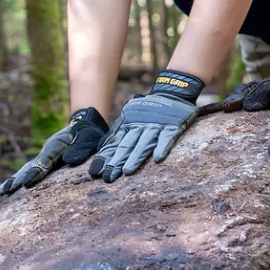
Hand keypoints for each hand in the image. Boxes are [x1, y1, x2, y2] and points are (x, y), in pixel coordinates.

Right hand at [0, 108, 108, 195]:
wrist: (83, 125)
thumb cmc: (88, 133)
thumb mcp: (88, 138)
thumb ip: (81, 148)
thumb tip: (70, 161)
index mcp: (57, 145)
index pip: (45, 161)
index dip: (35, 172)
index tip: (25, 183)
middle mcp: (46, 151)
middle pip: (31, 166)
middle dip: (19, 178)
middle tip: (6, 191)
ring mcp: (44, 157)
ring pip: (27, 169)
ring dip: (15, 180)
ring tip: (1, 192)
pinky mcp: (45, 163)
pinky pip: (31, 172)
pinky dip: (20, 180)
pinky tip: (9, 191)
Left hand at [88, 70, 202, 182]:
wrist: (173, 92)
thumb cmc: (150, 109)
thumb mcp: (131, 116)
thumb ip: (119, 131)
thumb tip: (102, 149)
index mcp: (129, 124)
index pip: (116, 143)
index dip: (106, 157)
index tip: (96, 172)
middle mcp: (140, 125)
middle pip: (127, 145)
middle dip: (117, 161)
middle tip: (108, 177)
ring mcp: (156, 126)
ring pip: (144, 143)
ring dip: (136, 157)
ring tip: (127, 171)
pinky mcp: (172, 126)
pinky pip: (167, 137)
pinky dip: (162, 147)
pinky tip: (158, 158)